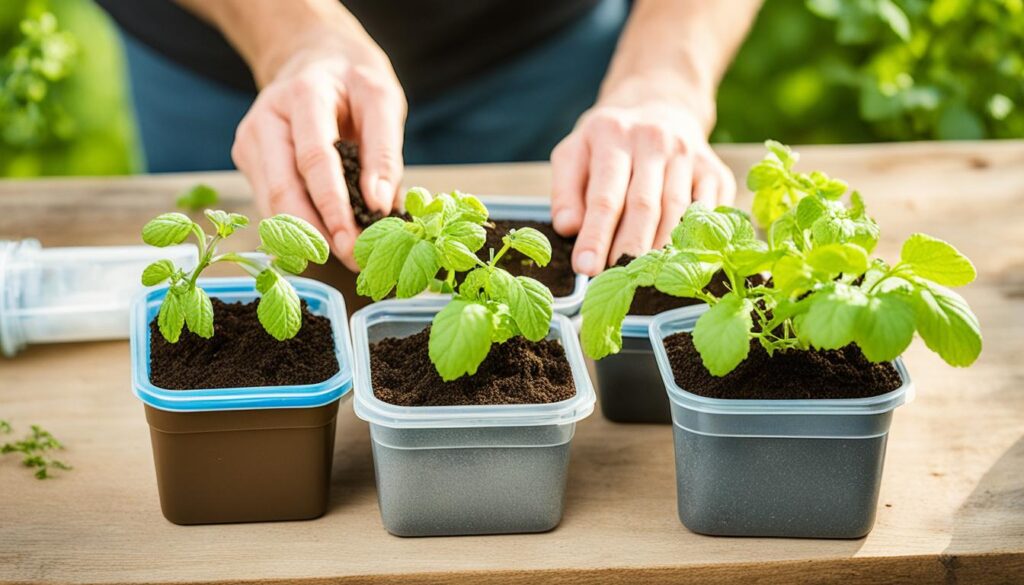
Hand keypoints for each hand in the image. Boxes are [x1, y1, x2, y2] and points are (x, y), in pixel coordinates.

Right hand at [231, 26, 405, 270]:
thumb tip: (381, 205)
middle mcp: (267, 118)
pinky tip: (327, 241)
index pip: (314, 158)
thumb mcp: (382, 102)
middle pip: (282, 188)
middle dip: (317, 233)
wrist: (314, 60)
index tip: (356, 238)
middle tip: (353, 259)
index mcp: (303, 94)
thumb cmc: (353, 84)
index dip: (334, 204)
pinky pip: (271, 205)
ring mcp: (251, 141)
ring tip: (347, 256)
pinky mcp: (248, 161)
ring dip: (308, 239)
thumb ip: (384, 152)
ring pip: (271, 204)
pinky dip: (298, 229)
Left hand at [550, 102, 735, 275]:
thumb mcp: (574, 153)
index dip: (595, 235)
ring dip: (662, 249)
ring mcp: (688, 154)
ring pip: (678, 210)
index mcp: (611, 134)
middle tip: (618, 282)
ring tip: (646, 278)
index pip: (604, 195)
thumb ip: (565, 190)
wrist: (660, 106)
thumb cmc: (609, 142)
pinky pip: (709, 209)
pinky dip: (697, 237)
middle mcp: (653, 139)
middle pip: (644, 205)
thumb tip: (568, 227)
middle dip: (630, 248)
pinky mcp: (714, 170)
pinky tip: (682, 260)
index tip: (585, 268)